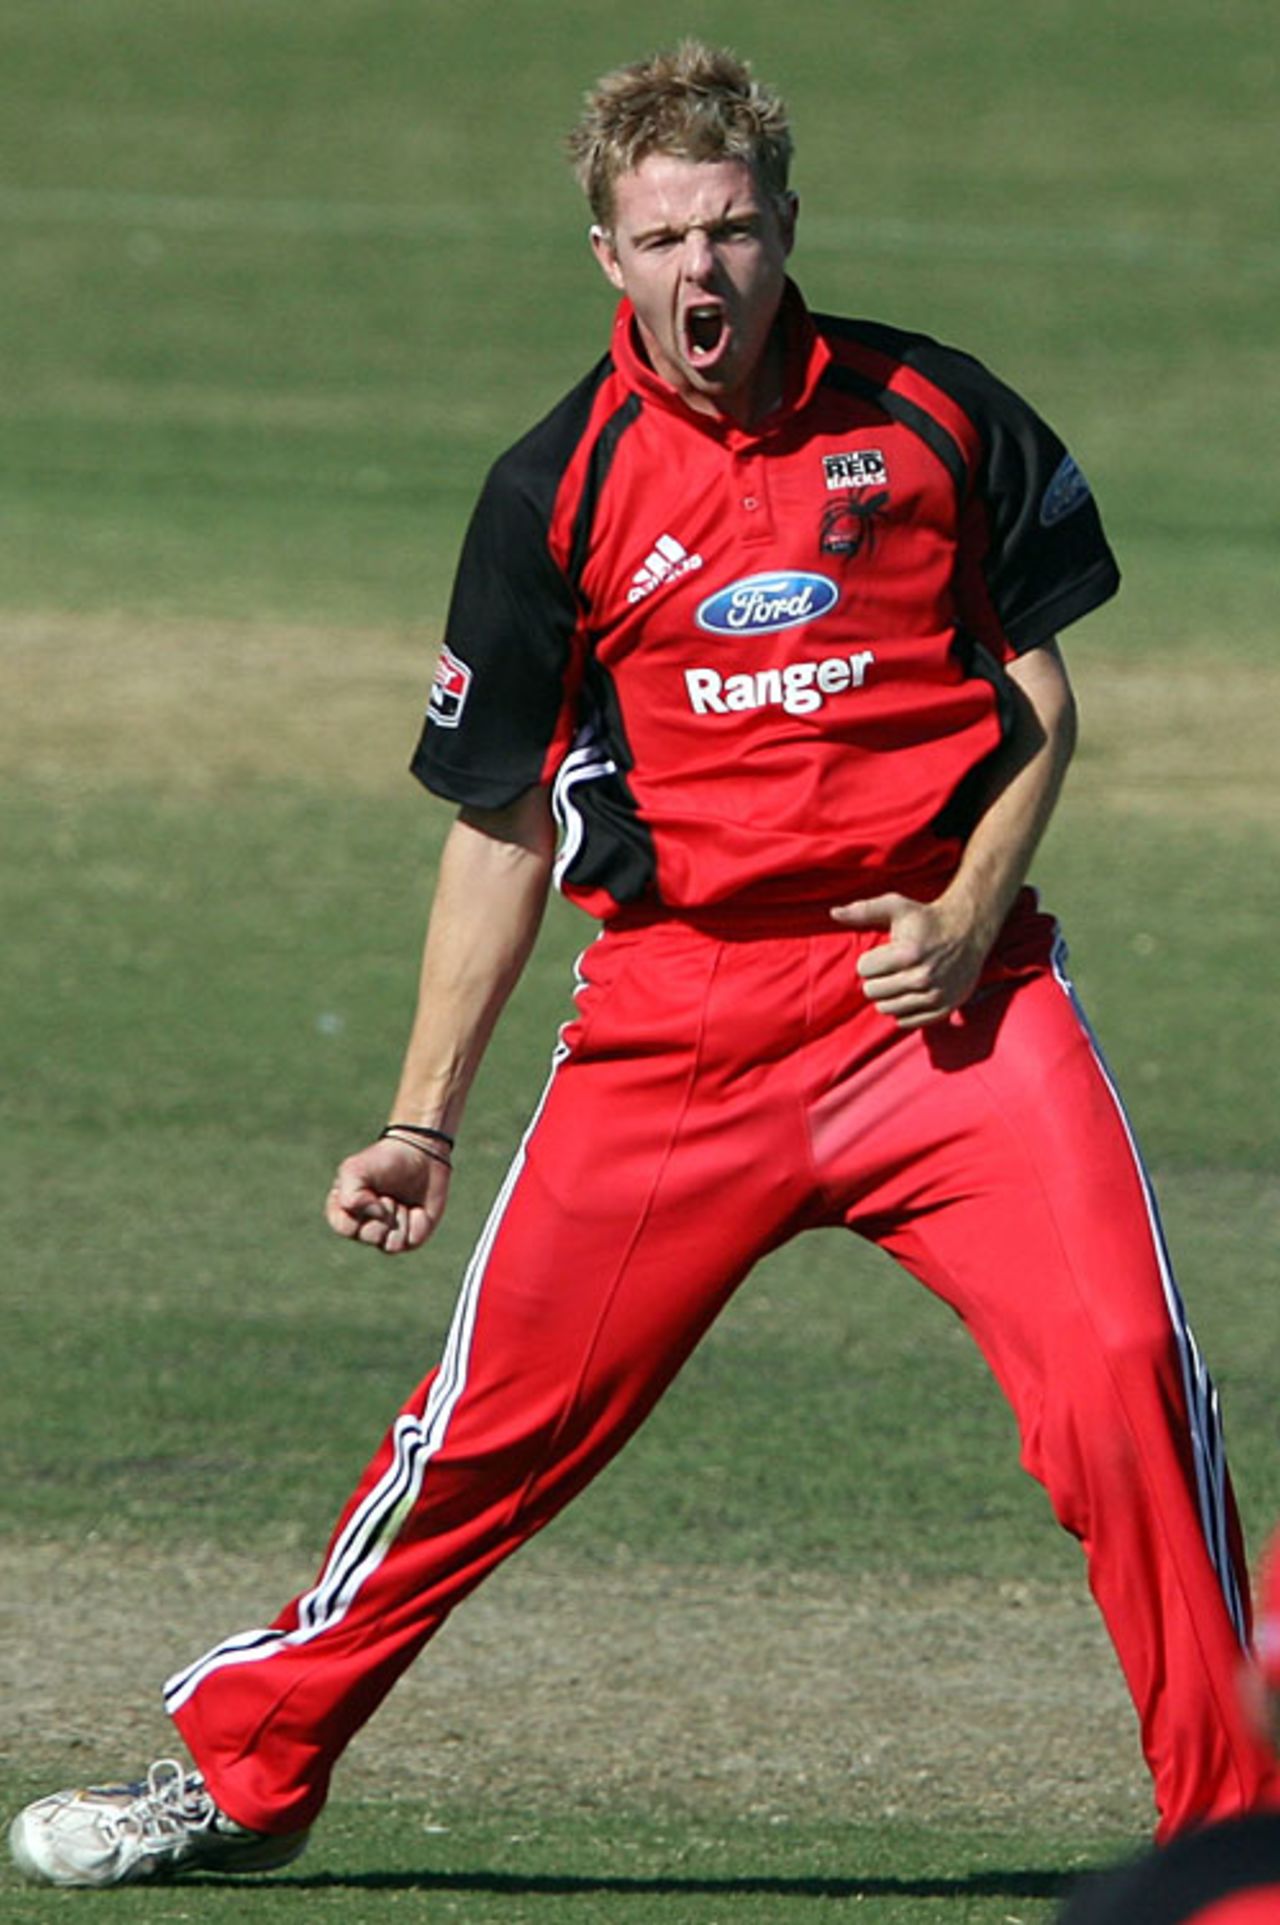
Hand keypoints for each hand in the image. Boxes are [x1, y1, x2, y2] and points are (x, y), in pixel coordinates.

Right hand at [325, 1135, 451, 1255]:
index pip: (345, 1227)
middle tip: (390, 1195)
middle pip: (369, 1237)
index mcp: (343, 1211)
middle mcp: (363, 1227)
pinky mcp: (410, 1238)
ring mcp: (387, 1235)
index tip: (370, 1192)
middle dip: (384, 1213)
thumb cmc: (384, 1161)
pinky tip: (417, 1209)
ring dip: (400, 1218)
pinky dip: (417, 1223)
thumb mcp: (356, 1169)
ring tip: (402, 1201)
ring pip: (391, 1244)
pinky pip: (412, 1241)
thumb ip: (350, 1194)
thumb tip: (374, 1217)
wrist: (422, 1155)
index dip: (361, 1210)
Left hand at [831, 892, 990, 1028]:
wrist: (968, 931)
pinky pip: (906, 1023)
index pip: (864, 970)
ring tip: (899, 980)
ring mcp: (935, 996)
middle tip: (890, 969)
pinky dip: (903, 1011)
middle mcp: (922, 977)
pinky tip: (910, 994)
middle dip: (877, 979)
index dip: (870, 961)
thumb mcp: (897, 907)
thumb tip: (833, 912)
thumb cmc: (927, 919)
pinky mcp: (944, 1009)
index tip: (883, 954)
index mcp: (908, 953)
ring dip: (888, 996)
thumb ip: (863, 910)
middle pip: (873, 992)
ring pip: (886, 1009)